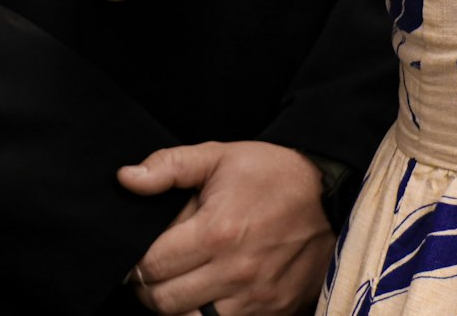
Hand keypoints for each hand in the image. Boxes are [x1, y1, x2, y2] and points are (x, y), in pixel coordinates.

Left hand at [120, 140, 332, 315]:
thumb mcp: (218, 155)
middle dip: (149, 287)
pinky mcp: (276, 311)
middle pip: (164, 302)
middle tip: (154, 270)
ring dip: (177, 306)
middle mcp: (236, 272)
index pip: (151, 266)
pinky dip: (209, 315)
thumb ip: (169, 167)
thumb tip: (126, 179)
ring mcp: (257, 298)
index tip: (140, 253)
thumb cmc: (271, 173)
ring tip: (180, 282)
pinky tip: (209, 293)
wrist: (330, 194)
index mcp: (217, 232)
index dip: (136, 261)